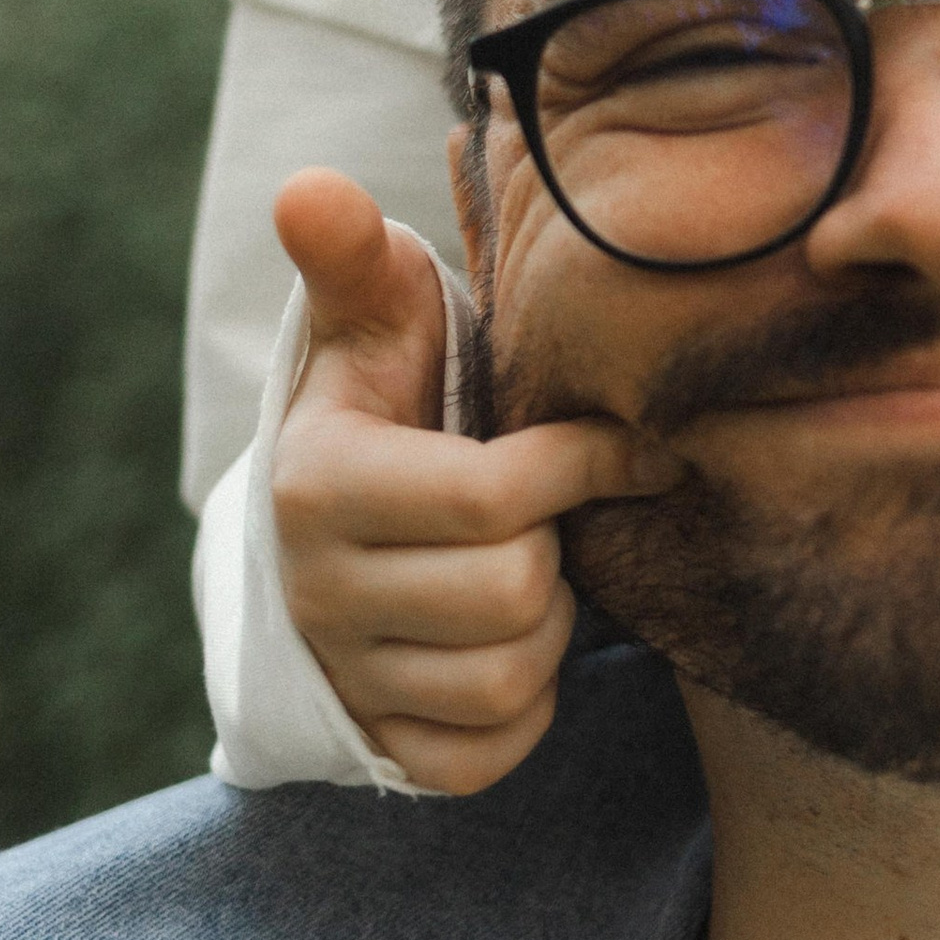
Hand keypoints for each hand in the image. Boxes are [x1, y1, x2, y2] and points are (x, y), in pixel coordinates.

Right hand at [271, 170, 679, 791]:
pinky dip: (524, 705)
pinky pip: (489, 753)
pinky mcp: (380, 750)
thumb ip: (353, 257)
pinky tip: (511, 641)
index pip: (492, 497)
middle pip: (513, 596)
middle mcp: (317, 593)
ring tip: (530, 567)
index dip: (587, 465)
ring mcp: (344, 681)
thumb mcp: (370, 322)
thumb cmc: (382, 404)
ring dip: (548, 626)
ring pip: (508, 680)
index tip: (630, 441)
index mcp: (319, 484)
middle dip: (559, 549)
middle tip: (553, 516)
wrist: (325, 532)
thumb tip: (310, 186)